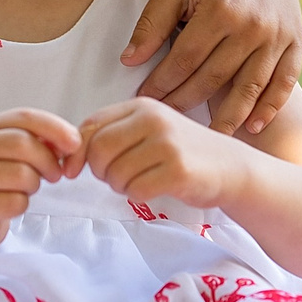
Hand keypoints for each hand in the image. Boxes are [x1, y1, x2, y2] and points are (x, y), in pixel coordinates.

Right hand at [0, 108, 80, 254]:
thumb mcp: (15, 154)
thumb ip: (39, 142)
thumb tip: (70, 142)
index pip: (24, 117)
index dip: (55, 127)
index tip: (75, 143)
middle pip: (23, 144)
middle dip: (48, 161)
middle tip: (54, 175)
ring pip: (21, 174)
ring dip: (35, 185)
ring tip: (26, 188)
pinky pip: (15, 202)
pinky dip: (22, 205)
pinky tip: (11, 203)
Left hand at [75, 98, 257, 208]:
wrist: (233, 168)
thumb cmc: (184, 152)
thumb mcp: (149, 131)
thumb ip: (113, 134)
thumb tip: (69, 155)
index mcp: (141, 106)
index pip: (90, 126)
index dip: (76, 152)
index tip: (74, 169)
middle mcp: (153, 120)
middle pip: (98, 150)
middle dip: (99, 171)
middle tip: (115, 177)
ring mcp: (167, 144)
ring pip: (115, 173)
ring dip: (119, 186)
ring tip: (139, 181)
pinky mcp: (179, 170)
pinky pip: (136, 190)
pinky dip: (137, 195)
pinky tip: (152, 188)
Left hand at [121, 0, 301, 134]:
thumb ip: (152, 24)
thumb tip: (128, 61)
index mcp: (220, 11)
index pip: (183, 61)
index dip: (161, 83)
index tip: (143, 99)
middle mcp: (253, 26)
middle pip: (214, 78)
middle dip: (186, 102)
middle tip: (168, 122)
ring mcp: (278, 34)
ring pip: (251, 87)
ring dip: (231, 117)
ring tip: (210, 138)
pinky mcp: (296, 38)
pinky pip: (285, 80)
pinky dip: (271, 105)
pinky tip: (255, 125)